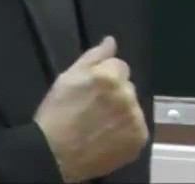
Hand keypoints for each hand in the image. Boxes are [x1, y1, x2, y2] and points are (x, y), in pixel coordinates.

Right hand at [33, 36, 147, 182]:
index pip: (119, 66)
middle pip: (127, 86)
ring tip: (101, 123)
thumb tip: (111, 40)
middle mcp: (127, 95)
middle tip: (95, 107)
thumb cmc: (57, 112)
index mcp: (110, 76)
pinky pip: (137, 127)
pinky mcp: (139, 139)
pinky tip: (109, 135)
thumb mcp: (68, 77)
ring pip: (133, 106)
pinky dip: (126, 130)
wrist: (55, 154)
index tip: (92, 90)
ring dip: (122, 111)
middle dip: (115, 92)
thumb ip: (94, 56)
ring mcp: (135, 119)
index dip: (104, 76)